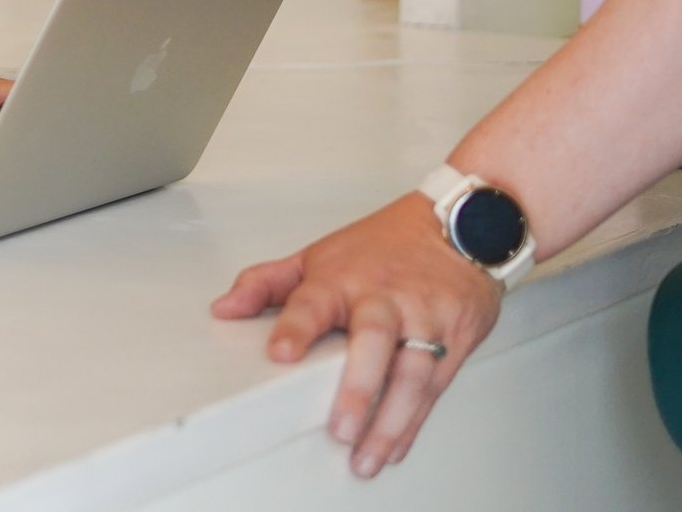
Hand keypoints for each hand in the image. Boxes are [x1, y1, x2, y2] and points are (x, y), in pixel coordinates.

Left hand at [211, 194, 500, 476]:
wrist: (457, 226)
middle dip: (358, 387)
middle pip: (374, 339)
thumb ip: (266, 283)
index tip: (281, 352)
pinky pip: (434, 386)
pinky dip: (414, 421)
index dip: (296, 326)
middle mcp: (384, 299)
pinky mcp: (454, 338)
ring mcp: (423, 319)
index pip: (313, 301)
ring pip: (412, 372)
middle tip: (340, 427)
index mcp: (342, 279)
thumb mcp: (317, 256)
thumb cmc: (383, 246)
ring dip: (390, 420)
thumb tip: (224, 308)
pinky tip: (395, 446)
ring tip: (366, 455)